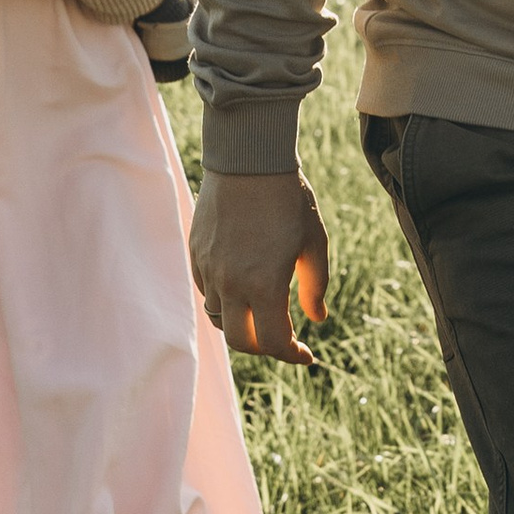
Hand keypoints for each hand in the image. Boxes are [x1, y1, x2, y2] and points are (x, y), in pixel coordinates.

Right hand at [189, 168, 330, 368]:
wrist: (248, 158)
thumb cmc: (288, 198)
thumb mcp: (314, 243)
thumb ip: (316, 286)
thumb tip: (317, 318)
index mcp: (265, 285)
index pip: (273, 343)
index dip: (292, 355)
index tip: (306, 354)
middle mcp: (231, 284)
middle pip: (240, 342)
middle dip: (263, 347)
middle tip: (282, 337)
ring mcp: (209, 270)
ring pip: (219, 318)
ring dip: (241, 322)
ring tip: (261, 310)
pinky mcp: (196, 254)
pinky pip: (206, 291)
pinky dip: (224, 299)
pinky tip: (242, 285)